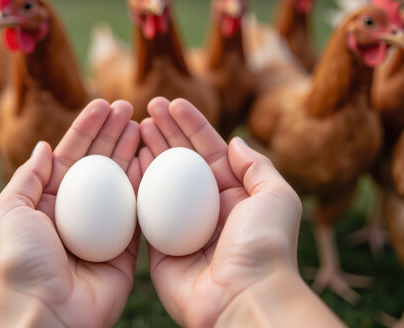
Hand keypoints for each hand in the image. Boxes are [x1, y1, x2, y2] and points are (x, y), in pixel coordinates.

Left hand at [0, 99, 140, 326]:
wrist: (43, 311)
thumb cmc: (20, 260)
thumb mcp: (8, 210)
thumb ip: (27, 176)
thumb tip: (44, 146)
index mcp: (48, 201)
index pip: (72, 155)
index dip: (87, 128)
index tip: (103, 104)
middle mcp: (78, 213)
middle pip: (100, 164)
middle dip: (114, 133)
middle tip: (130, 107)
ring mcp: (104, 231)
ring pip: (123, 184)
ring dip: (133, 153)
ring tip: (144, 124)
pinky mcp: (126, 251)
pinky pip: (141, 215)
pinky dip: (147, 187)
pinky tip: (155, 160)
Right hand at [139, 97, 302, 326]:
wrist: (243, 299)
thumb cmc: (265, 246)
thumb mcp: (276, 197)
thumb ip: (256, 166)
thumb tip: (234, 141)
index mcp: (235, 195)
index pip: (209, 150)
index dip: (192, 125)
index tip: (173, 103)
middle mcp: (207, 208)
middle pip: (182, 162)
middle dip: (166, 132)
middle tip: (148, 108)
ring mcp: (181, 227)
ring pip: (160, 183)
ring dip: (148, 152)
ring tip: (136, 126)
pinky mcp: (159, 248)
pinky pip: (143, 213)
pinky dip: (135, 186)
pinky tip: (128, 161)